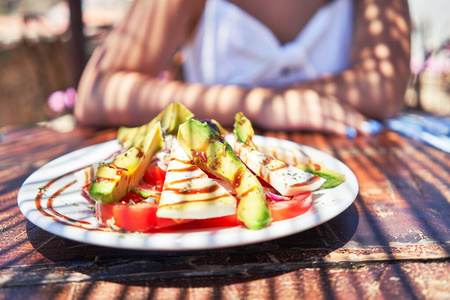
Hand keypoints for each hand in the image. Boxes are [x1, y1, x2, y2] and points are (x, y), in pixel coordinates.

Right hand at [247, 89, 381, 136]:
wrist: (258, 103)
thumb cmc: (276, 106)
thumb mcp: (296, 103)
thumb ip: (311, 105)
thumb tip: (324, 108)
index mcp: (315, 94)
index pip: (339, 104)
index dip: (354, 114)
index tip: (367, 123)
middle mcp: (315, 97)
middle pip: (342, 109)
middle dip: (359, 119)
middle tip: (374, 129)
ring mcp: (309, 106)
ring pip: (337, 115)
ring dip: (353, 123)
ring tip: (367, 132)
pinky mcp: (301, 116)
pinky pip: (324, 122)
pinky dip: (338, 127)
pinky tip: (348, 133)